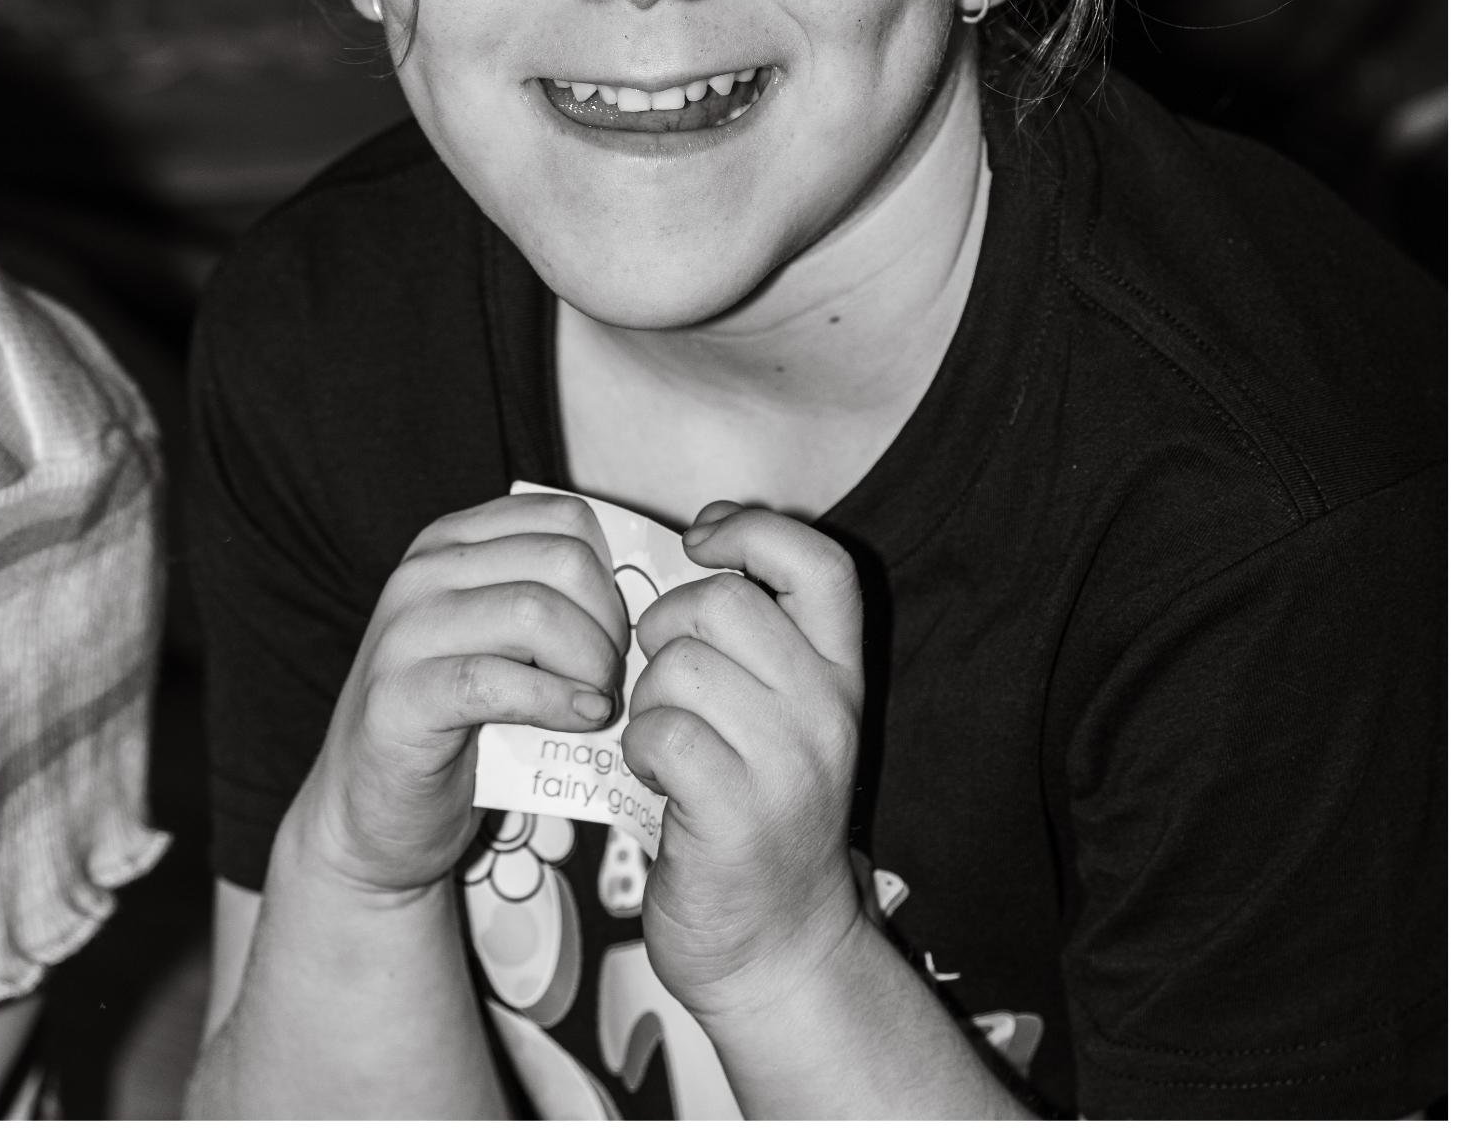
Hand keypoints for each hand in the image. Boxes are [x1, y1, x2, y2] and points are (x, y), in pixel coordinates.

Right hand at [289, 492, 628, 894]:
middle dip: (609, 623)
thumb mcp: (506, 640)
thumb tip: (647, 592)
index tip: (620, 633)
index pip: (567, 518)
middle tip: (612, 676)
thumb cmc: (460, 723)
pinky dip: (555, 702)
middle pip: (563, 560)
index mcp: (454, 541)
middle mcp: (423, 571)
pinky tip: (579, 720)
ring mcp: (403, 630)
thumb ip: (556, 601)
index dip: (614, 576)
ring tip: (598, 701)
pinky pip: (496, 681)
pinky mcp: (398, 697)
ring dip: (589, 663)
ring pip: (535, 611)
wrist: (373, 813)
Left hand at [621, 502, 865, 1026]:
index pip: (820, 563)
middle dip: (664, 626)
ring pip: (681, 667)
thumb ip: (753, 643)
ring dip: (645, 696)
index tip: (701, 541)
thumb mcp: (782, 717)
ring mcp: (788, 766)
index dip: (752, 529)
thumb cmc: (758, 815)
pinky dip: (637, 748)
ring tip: (660, 737)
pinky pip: (662, 734)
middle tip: (661, 676)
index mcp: (841, 675)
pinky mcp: (738, 816)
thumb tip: (687, 550)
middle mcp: (827, 712)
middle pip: (724, 603)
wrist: (779, 948)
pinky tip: (651, 775)